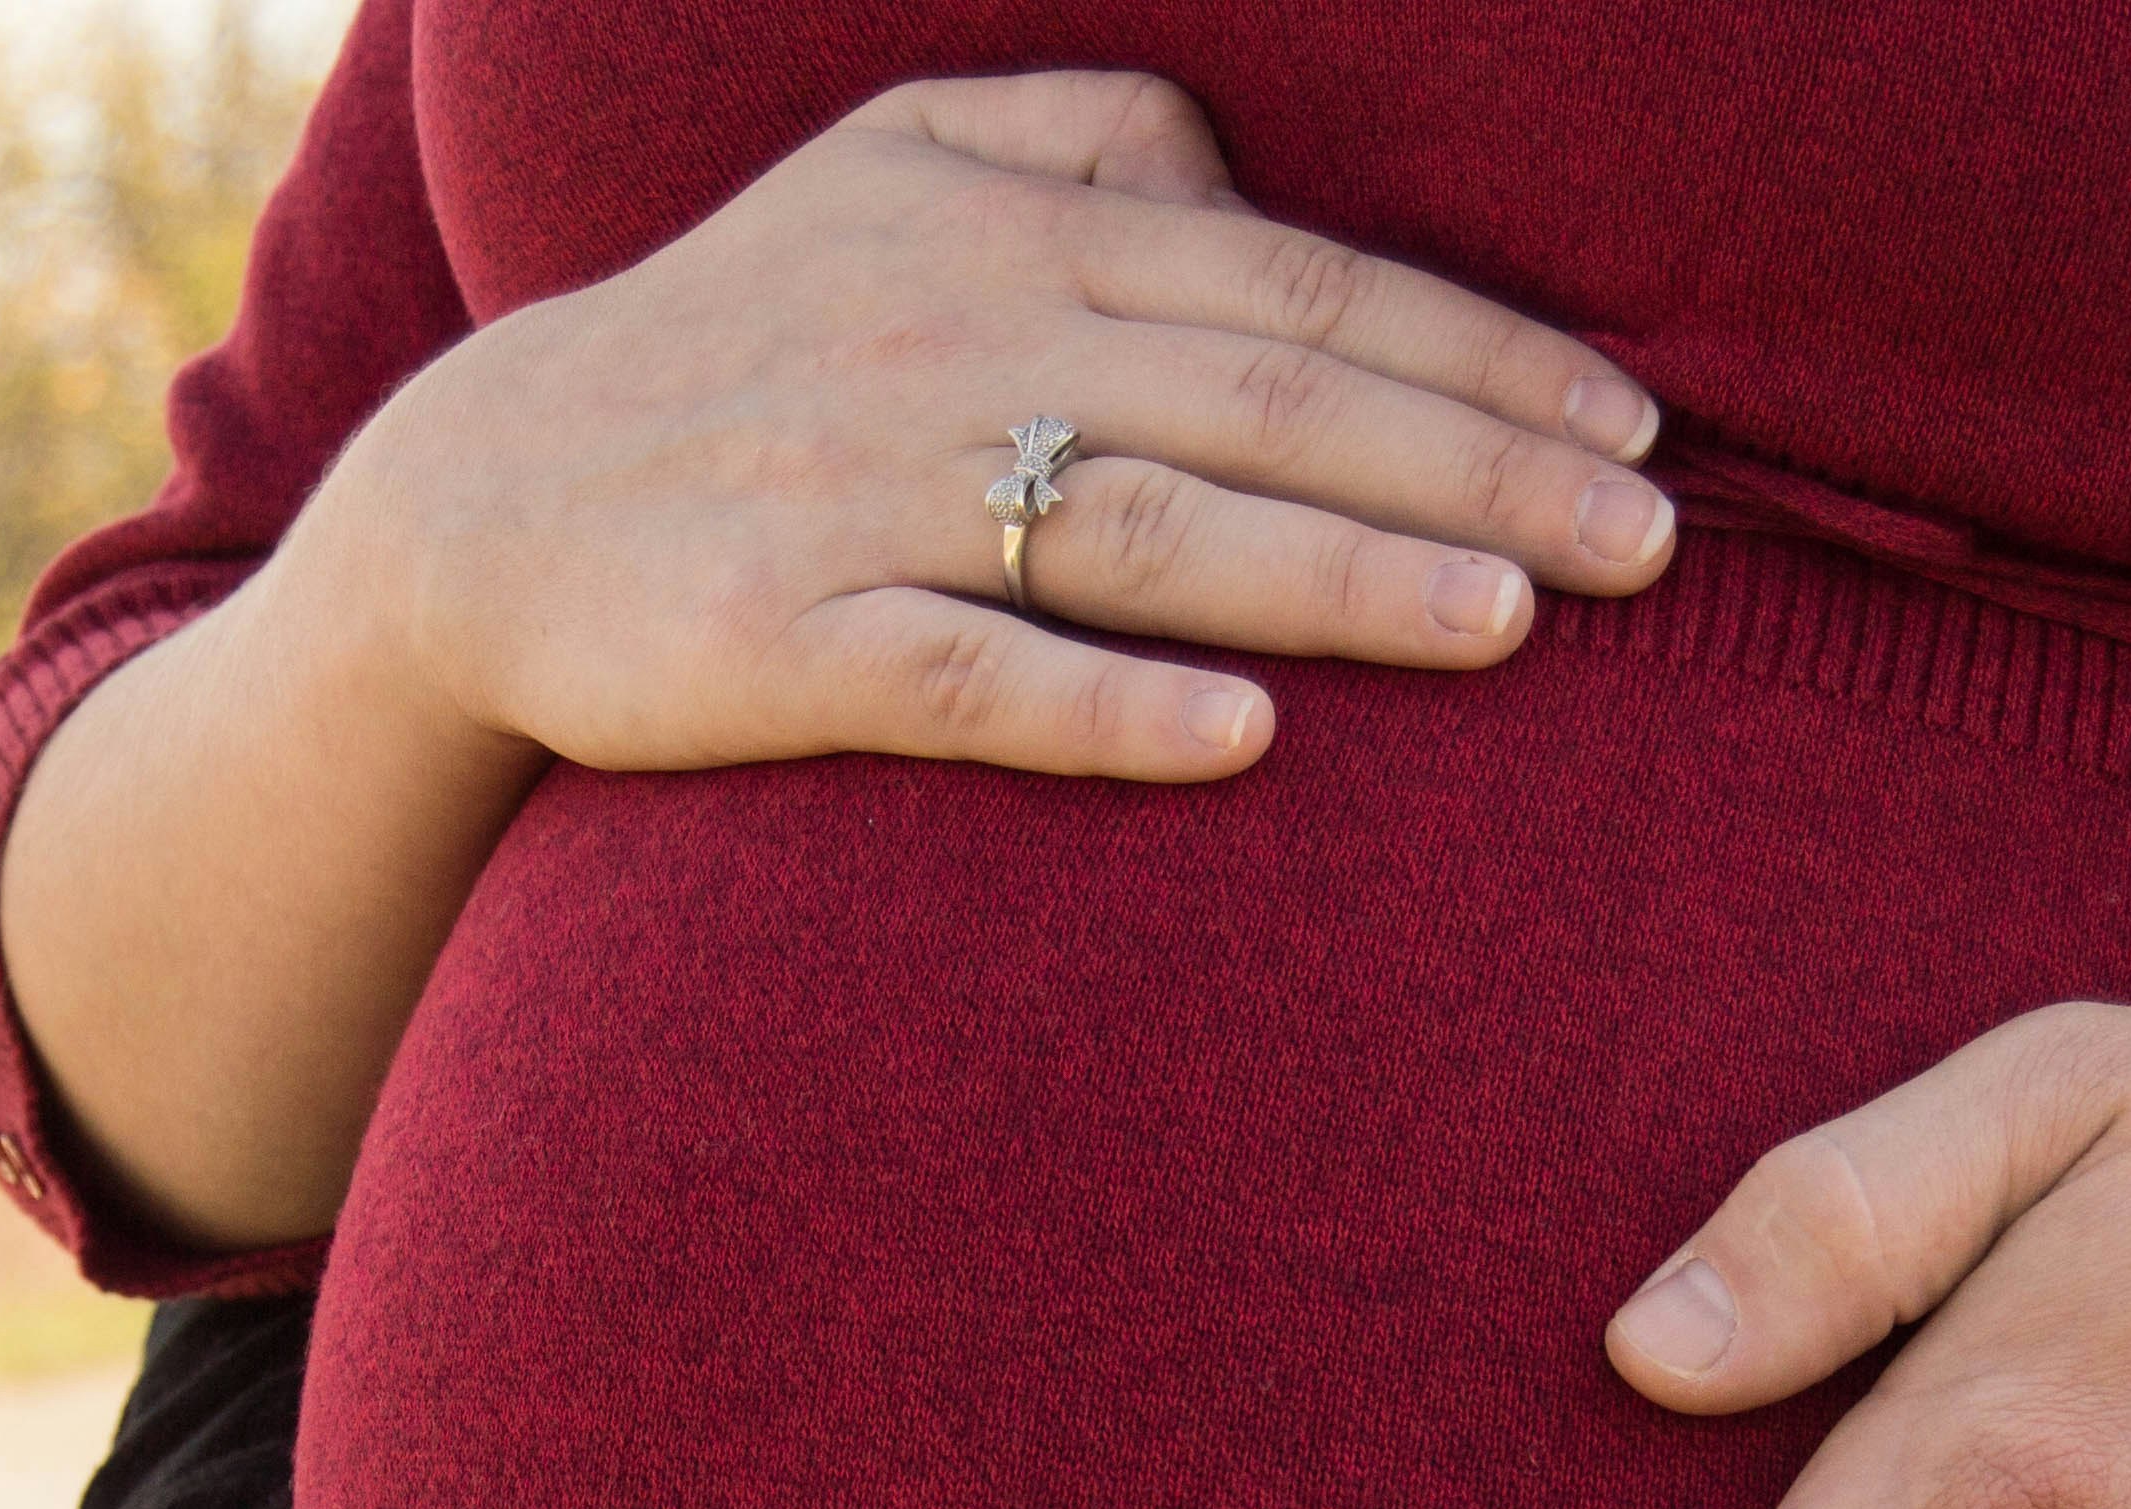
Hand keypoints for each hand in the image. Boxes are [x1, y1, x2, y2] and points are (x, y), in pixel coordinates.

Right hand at [337, 68, 1673, 788]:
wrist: (481, 503)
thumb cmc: (747, 342)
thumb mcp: (894, 175)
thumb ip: (1085, 142)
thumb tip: (1249, 167)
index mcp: (1008, 230)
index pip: (1294, 289)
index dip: (1478, 359)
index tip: (1638, 433)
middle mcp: (951, 345)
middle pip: (1257, 404)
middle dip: (1471, 470)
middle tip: (1649, 548)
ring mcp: (860, 500)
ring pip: (1138, 533)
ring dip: (1334, 575)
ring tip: (1509, 623)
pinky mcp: (771, 646)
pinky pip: (961, 678)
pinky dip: (1102, 708)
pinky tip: (1240, 743)